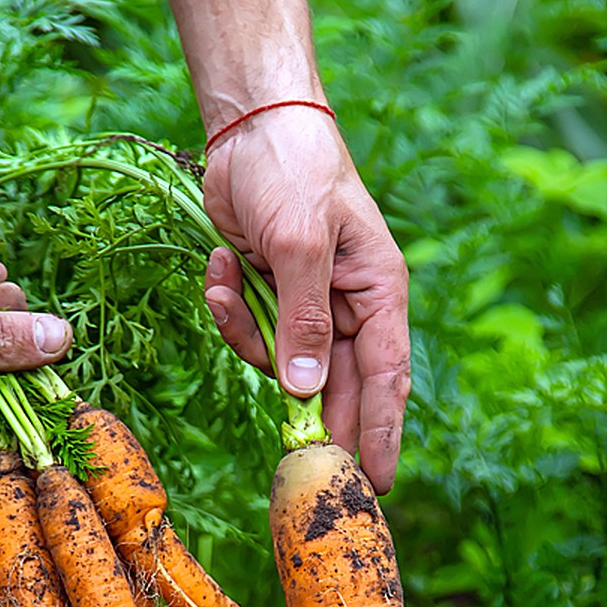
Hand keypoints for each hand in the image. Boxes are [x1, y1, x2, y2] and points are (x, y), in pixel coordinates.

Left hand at [201, 106, 409, 493]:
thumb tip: (305, 390)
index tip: (375, 483)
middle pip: (335, 385)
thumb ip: (303, 319)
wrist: (249, 124)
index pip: (387, 378)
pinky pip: (250, 332)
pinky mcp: (268, 298)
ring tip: (228, 283)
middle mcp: (347, 307)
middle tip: (294, 461)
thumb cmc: (293, 169)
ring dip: (248, 337)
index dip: (382, 433)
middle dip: (307, 414)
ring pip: (282, 363)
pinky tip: (219, 265)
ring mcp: (306, 305)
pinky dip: (228, 309)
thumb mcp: (299, 243)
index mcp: (377, 293)